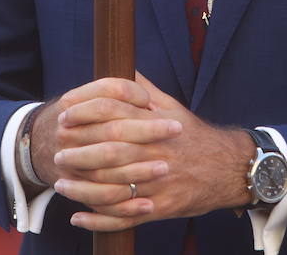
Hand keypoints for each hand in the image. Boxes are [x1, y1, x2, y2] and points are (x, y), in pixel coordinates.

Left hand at [52, 73, 254, 231]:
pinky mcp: (160, 208)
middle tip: (57, 152)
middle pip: (108, 152)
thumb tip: (123, 66)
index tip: (65, 115)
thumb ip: (144, 89)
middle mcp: (155, 153)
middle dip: (78, 152)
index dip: (85, 113)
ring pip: (112, 188)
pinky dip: (98, 220)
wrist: (229, 168)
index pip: (113, 114)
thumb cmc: (194, 136)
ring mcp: (157, 183)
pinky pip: (124, 218)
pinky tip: (78, 217)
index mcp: (155, 125)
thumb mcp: (173, 107)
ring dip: (81, 188)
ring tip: (61, 184)